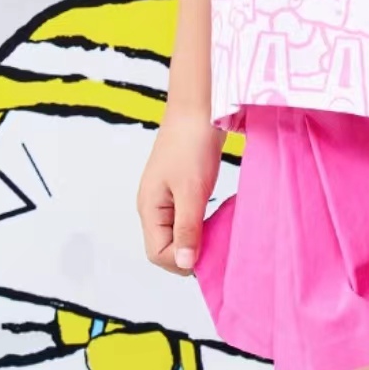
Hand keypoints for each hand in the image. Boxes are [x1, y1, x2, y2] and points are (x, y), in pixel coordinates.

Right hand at [136, 110, 223, 275]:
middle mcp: (152, 206)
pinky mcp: (179, 187)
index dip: (182, 260)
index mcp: (149, 208)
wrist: (198, 106)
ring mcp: (165, 196)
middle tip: (217, 244)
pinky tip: (217, 217)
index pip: (158, 254)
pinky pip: (186, 217)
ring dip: (198, 237)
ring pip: (177, 232)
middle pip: (166, 246)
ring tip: (219, 232)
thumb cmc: (192, 144)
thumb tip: (186, 264)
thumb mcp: (192, 191)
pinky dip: (201, 222)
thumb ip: (187, 229)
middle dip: (190, 251)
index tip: (209, 253)